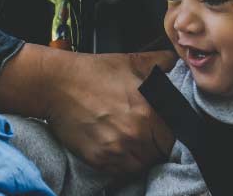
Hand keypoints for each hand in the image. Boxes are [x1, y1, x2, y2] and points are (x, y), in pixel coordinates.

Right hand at [31, 48, 176, 175]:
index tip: (164, 131)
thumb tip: (176, 65)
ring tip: (131, 141)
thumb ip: (161, 64)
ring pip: (141, 165)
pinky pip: (121, 171)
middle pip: (159, 153)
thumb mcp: (132, 60)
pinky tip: (117, 147)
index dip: (171, 135)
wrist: (56, 84)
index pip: (175, 137)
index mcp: (149, 111)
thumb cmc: (93, 72)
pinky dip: (122, 163)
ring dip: (140, 156)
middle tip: (146, 135)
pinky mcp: (99, 159)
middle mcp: (135, 134)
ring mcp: (116, 149)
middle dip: (156, 145)